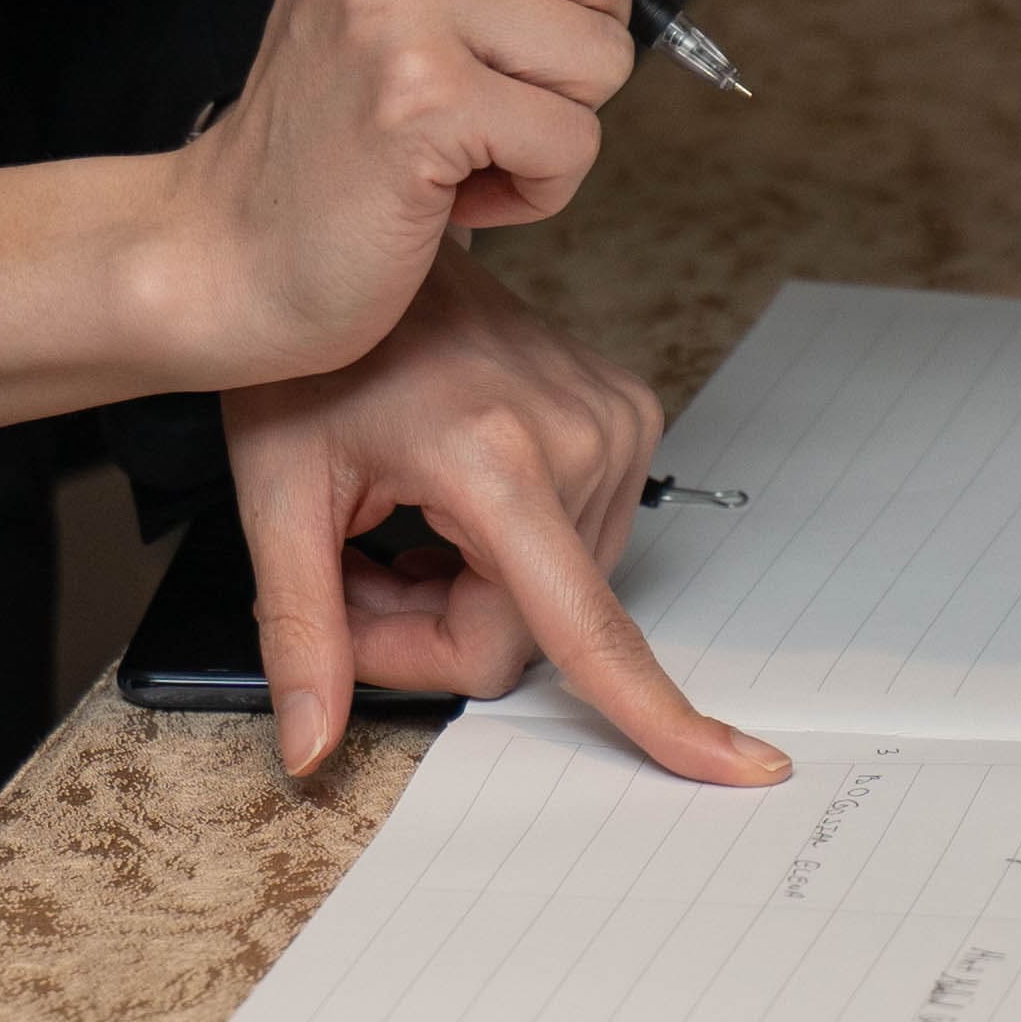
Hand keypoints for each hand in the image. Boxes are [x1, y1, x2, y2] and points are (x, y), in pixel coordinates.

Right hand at [0, 0, 675, 438]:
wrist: (230, 248)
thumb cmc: (328, 128)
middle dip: (587, 41)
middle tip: (499, 86)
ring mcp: (399, 4)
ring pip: (606, 52)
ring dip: (561, 123)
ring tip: (469, 141)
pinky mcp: (423, 99)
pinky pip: (574, 141)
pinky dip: (539, 190)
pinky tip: (457, 189)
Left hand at [224, 254, 782, 786]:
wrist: (347, 249)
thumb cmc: (306, 361)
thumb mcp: (276, 495)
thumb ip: (300, 631)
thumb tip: (310, 745)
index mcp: (497, 457)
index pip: (585, 630)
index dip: (660, 719)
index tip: (744, 772)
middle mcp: (580, 436)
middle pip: (528, 632)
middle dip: (430, 630)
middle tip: (351, 573)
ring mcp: (613, 420)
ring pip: (550, 597)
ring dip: (461, 592)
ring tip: (390, 523)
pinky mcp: (623, 415)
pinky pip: (572, 546)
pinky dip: (498, 553)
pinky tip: (438, 500)